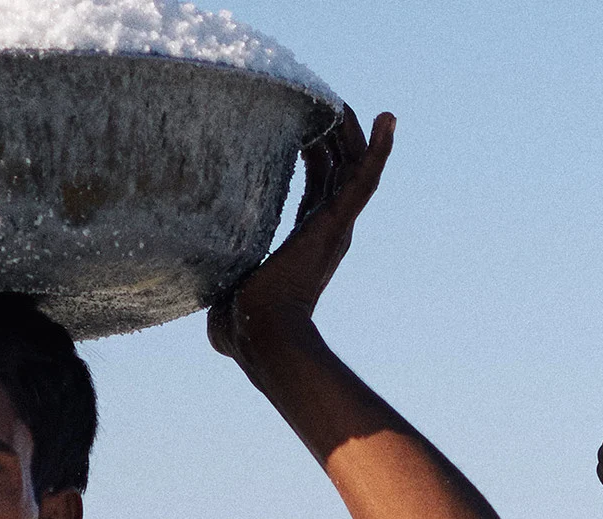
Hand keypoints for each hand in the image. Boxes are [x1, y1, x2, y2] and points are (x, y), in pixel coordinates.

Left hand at [208, 107, 393, 365]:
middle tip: (326, 98)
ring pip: (353, 167)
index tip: (305, 120)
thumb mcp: (231, 298)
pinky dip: (378, 151)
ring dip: (354, 132)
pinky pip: (363, 180)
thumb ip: (229, 300)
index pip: (319, 185)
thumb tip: (215, 330)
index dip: (315, 151)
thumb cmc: (243, 328)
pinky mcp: (336, 223)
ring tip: (351, 102)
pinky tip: (387, 120)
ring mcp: (335, 226)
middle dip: (336, 132)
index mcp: (308, 242)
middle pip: (340, 168)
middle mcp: (329, 230)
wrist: (260, 337)